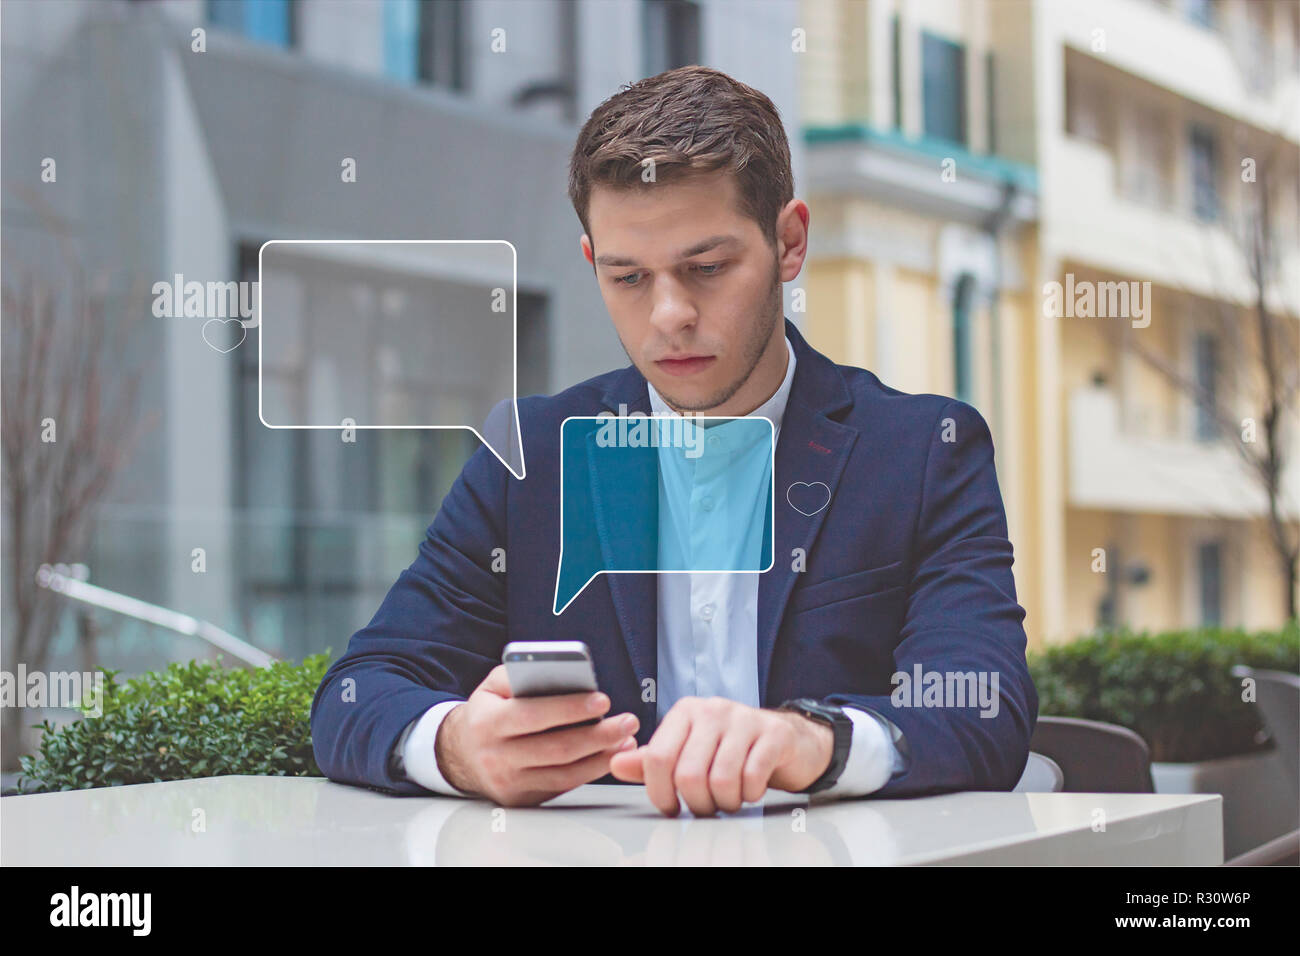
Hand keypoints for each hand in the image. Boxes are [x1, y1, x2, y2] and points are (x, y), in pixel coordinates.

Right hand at [434, 665, 638, 806]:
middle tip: (627, 721)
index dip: (569, 709)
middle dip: (597, 735)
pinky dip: (590, 772)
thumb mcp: (492, 686)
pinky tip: (609, 756)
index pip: (532, 715)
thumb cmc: (486, 713)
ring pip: (564, 772)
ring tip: (626, 739)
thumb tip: (559, 671)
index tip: (602, 700)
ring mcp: (509, 782)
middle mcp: (497, 756)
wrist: (460, 754)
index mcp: (488, 723)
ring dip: (601, 756)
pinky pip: (562, 786)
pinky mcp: (522, 799)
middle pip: (556, 748)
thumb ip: (520, 674)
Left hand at [607, 697, 832, 815]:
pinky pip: (752, 778)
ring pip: (721, 780)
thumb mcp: (688, 750)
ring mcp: (745, 719)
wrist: (784, 738)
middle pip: (689, 775)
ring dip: (724, 804)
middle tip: (705, 807)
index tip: (670, 807)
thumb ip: (652, 761)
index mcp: (685, 712)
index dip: (660, 793)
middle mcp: (712, 710)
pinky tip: (749, 790)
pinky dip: (749, 795)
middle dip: (696, 804)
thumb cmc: (730, 747)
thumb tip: (615, 764)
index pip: (658, 757)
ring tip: (728, 800)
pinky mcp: (773, 734)